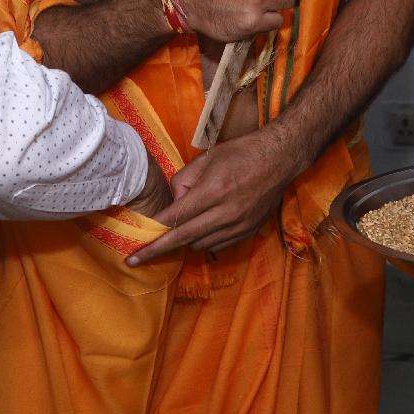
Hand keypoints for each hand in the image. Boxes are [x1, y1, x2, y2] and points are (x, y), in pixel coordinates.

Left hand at [126, 127, 301, 264]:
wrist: (279, 159)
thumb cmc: (240, 153)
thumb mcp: (205, 159)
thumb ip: (182, 181)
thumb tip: (172, 204)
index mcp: (212, 191)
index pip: (175, 219)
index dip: (153, 235)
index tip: (134, 248)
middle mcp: (226, 213)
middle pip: (184, 239)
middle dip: (157, 250)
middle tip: (135, 260)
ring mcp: (239, 225)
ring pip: (201, 245)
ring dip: (185, 240)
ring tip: (182, 226)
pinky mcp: (248, 232)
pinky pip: (218, 245)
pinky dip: (205, 240)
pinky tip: (202, 228)